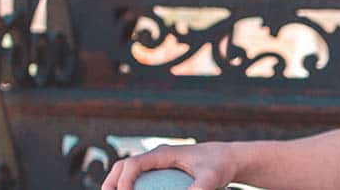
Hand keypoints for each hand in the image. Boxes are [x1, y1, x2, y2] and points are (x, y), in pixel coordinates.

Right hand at [101, 142, 235, 189]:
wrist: (228, 158)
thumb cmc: (220, 166)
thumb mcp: (211, 179)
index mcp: (163, 153)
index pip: (133, 164)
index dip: (123, 182)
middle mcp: (157, 156)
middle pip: (123, 166)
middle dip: (111, 184)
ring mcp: (158, 164)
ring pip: (128, 172)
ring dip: (117, 185)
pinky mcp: (162, 171)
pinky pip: (139, 179)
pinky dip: (130, 188)